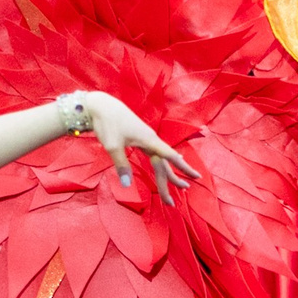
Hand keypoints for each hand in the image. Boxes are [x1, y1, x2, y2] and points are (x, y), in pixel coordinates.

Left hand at [81, 93, 200, 193]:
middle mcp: (152, 140)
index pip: (170, 157)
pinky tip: (167, 163)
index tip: (195, 176)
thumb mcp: (112, 146)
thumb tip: (127, 185)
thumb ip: (121, 165)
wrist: (102, 106)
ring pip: (161, 159)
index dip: (183, 167)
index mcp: (149, 141)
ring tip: (181, 183)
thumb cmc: (108, 124)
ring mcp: (147, 139)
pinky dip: (163, 162)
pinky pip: (156, 153)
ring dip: (169, 172)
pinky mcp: (140, 138)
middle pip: (166, 163)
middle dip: (174, 178)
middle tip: (184, 191)